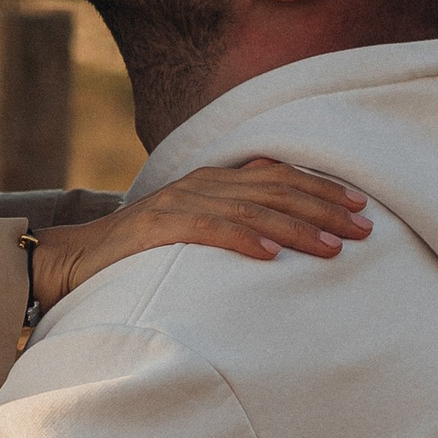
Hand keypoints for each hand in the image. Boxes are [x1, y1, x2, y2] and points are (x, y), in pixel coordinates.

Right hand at [33, 162, 370, 307]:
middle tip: (364, 229)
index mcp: (215, 181)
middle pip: (276, 190)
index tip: (361, 206)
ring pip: (252, 209)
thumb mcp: (193, 230)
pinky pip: (209, 230)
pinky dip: (242, 239)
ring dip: (296, 228)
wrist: (73, 260)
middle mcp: (203, 184)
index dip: (322, 189)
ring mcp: (180, 203)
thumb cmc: (138, 254)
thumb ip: (231, 223)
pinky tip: (270, 254)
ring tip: (331, 246)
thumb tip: (279, 238)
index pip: (280, 177)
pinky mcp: (158, 227)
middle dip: (324, 209)